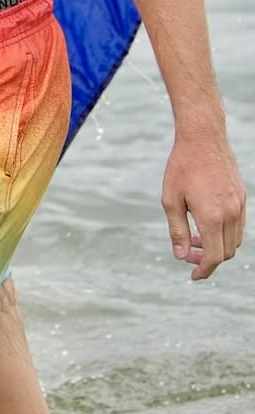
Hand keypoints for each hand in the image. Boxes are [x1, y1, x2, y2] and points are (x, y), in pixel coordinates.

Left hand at [161, 131, 245, 278]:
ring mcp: (239, 205)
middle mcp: (231, 214)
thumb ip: (177, 231)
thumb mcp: (171, 200)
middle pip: (226, 252)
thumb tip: (182, 256)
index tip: (193, 276)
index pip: (214, 256)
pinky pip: (238, 225)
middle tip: (188, 253)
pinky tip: (207, 223)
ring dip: (218, 246)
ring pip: (235, 240)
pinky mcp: (242, 197)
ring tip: (196, 237)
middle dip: (209, 259)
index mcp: (212, 217)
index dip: (204, 270)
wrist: (203, 138)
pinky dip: (225, 232)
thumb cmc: (182, 167)